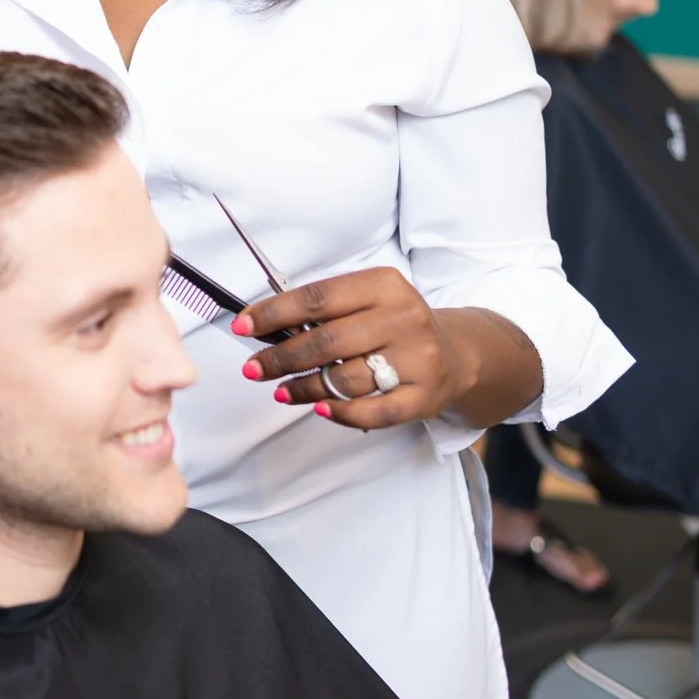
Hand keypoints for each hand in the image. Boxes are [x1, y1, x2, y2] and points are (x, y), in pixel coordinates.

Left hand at [232, 268, 470, 430]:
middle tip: (253, 368)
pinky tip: (319, 408)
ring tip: (282, 391)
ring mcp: (418, 359)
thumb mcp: (364, 301)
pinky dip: (342, 413)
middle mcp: (404, 318)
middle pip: (327, 341)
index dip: (274, 313)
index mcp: (384, 285)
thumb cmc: (392, 325)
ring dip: (304, 388)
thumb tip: (260, 325)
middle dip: (281, 357)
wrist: (455, 353)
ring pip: (346, 379)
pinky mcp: (424, 396)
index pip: (317, 298)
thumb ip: (320, 310)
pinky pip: (374, 412)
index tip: (243, 325)